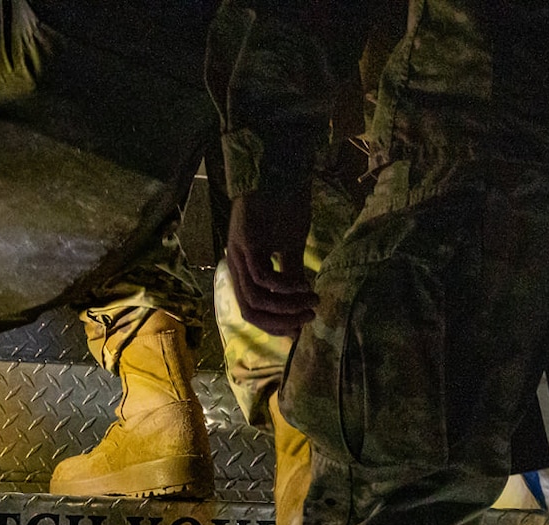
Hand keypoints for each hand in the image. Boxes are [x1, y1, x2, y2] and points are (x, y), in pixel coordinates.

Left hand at [227, 185, 315, 337]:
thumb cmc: (284, 205)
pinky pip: (263, 277)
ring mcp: (239, 253)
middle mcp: (236, 263)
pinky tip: (304, 286)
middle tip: (308, 319)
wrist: (280, 171)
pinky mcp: (246, 242)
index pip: (251, 309)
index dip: (274, 324)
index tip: (300, 328)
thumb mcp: (291, 246)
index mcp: (243, 267)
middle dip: (280, 321)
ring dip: (286, 307)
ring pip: (256, 297)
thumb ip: (292, 274)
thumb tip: (300, 303)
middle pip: (250, 310)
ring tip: (312, 302)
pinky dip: (284, 287)